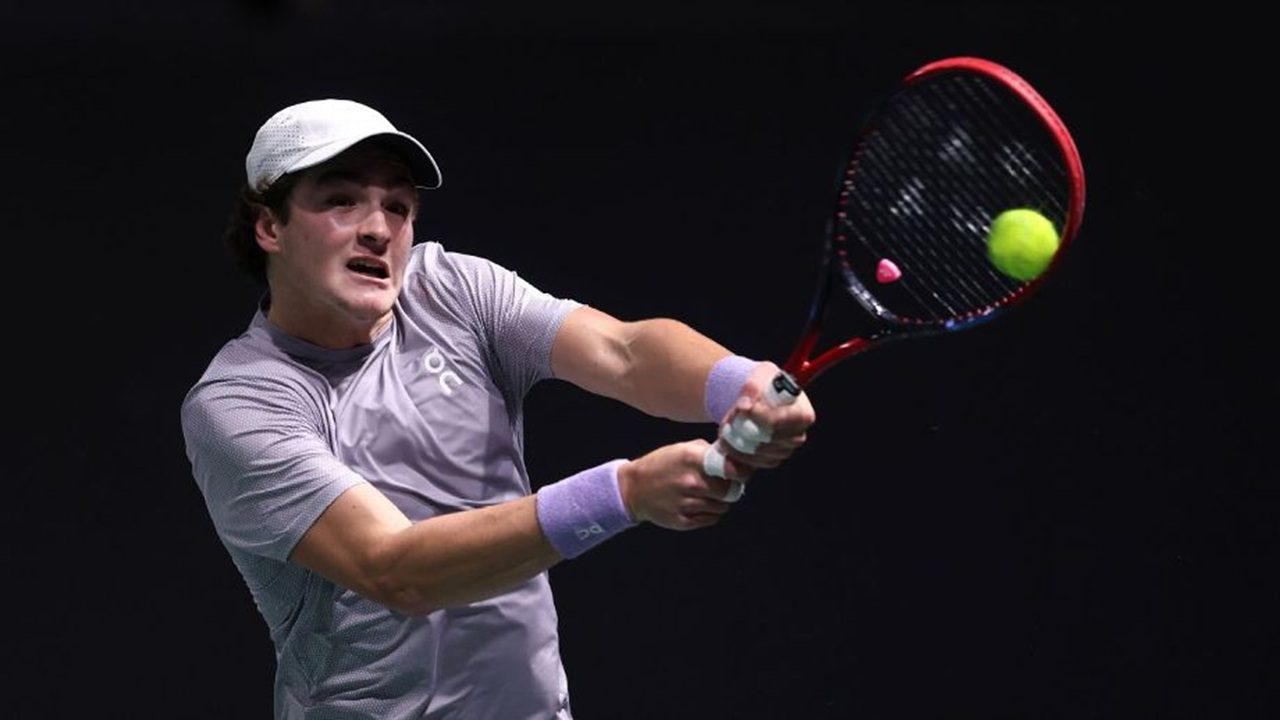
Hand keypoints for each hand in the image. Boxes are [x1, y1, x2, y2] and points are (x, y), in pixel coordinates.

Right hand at [617, 440, 750, 529]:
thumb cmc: (661, 465)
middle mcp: (691, 482)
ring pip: (721, 507)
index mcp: (692, 459)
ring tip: (708, 495)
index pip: (731, 469)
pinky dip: (710, 513)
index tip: (739, 473)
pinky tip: (700, 505)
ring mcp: (686, 504)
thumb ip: (707, 451)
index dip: (739, 472)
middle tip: (723, 486)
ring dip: (719, 502)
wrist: (633, 488)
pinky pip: (710, 519)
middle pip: (729, 491)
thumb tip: (732, 456)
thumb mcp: (682, 448)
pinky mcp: (682, 521)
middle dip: (729, 489)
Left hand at [718, 361, 815, 469]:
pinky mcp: (768, 461)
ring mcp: (783, 451)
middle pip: (768, 441)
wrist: (755, 398)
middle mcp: (797, 436)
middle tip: (728, 418)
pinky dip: (734, 454)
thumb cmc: (763, 384)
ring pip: (755, 455)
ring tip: (725, 426)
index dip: (761, 417)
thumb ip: (753, 386)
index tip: (742, 407)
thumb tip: (745, 406)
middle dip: (742, 429)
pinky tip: (727, 440)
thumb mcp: (760, 374)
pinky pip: (749, 465)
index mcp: (802, 414)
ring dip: (734, 441)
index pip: (783, 422)